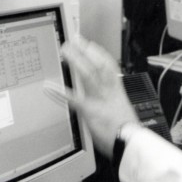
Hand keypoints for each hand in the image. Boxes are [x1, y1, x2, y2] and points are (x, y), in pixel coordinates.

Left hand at [54, 36, 138, 156]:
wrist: (132, 143)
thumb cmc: (128, 133)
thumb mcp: (123, 114)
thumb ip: (113, 106)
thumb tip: (109, 106)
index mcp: (117, 92)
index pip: (109, 67)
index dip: (99, 53)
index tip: (91, 44)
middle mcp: (109, 91)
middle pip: (98, 65)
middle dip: (86, 50)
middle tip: (74, 39)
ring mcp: (100, 99)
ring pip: (88, 74)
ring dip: (76, 61)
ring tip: (65, 51)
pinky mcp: (90, 111)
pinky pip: (73, 99)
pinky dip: (60, 92)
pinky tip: (49, 87)